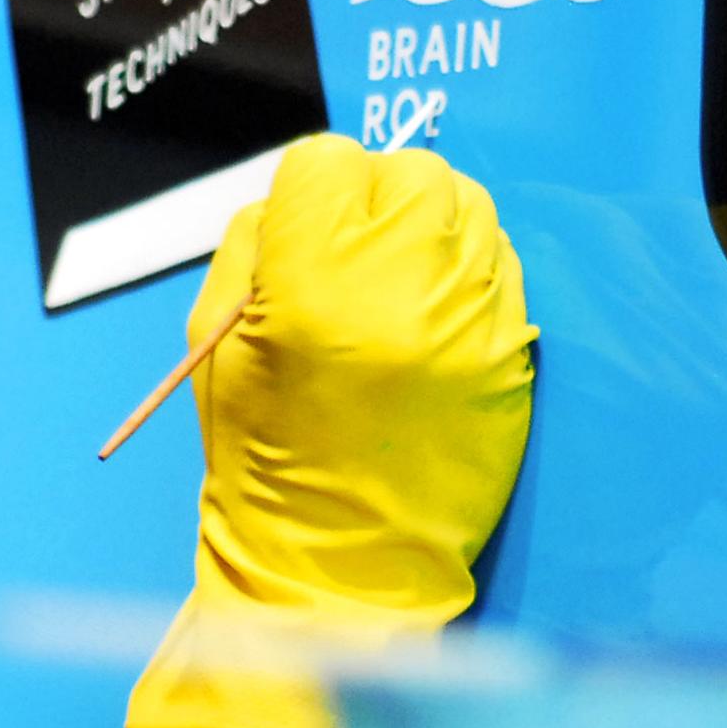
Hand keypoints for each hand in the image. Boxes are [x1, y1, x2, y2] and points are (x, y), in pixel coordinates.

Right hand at [123, 135, 534, 727]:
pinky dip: (470, 271)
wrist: (338, 565)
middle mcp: (400, 286)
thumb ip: (254, 244)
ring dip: (433, 225)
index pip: (328, 162)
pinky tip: (438, 312)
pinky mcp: (511, 352)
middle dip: (379, 198)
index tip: (308, 227)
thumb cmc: (263, 453)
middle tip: (359, 249)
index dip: (312, 190)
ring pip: (469, 205)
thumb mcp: (215, 341)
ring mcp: (468, 319)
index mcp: (311, 281)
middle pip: (409, 171)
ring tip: (403, 277)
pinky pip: (502, 265)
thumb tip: (303, 195)